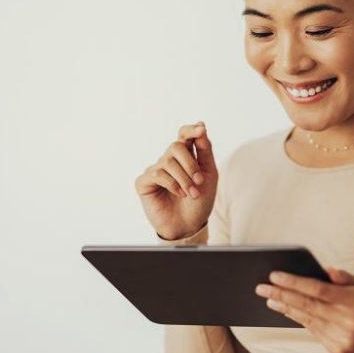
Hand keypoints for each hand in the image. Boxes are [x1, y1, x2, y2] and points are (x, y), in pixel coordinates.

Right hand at [134, 121, 217, 239]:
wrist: (190, 225)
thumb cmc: (200, 200)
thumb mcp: (209, 174)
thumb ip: (205, 150)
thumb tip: (201, 127)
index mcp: (185, 156)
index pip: (184, 134)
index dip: (191, 130)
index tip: (202, 129)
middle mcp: (168, 160)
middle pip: (176, 146)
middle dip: (190, 164)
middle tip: (199, 181)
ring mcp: (155, 170)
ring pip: (168, 162)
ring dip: (184, 179)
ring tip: (192, 194)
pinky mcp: (144, 182)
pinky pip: (157, 174)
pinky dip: (172, 184)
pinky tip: (179, 194)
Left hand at [255, 267, 353, 352]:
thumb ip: (345, 278)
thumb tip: (324, 270)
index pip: (317, 289)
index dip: (294, 282)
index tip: (275, 275)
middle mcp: (346, 321)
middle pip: (306, 305)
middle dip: (281, 294)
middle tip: (261, 287)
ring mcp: (341, 338)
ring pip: (306, 320)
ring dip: (285, 308)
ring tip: (270, 299)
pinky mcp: (337, 350)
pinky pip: (313, 332)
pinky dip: (299, 320)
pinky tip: (287, 311)